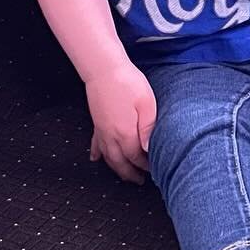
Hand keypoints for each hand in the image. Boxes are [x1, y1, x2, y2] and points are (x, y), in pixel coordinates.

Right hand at [86, 64, 157, 183]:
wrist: (103, 68)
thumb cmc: (126, 82)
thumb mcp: (146, 104)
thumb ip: (148, 128)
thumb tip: (149, 149)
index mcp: (125, 133)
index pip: (135, 157)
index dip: (144, 165)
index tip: (153, 170)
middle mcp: (110, 135)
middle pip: (119, 162)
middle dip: (129, 174)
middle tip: (139, 181)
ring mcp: (101, 130)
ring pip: (107, 157)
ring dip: (116, 168)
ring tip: (124, 175)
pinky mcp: (96, 122)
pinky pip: (96, 144)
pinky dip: (97, 154)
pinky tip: (96, 159)